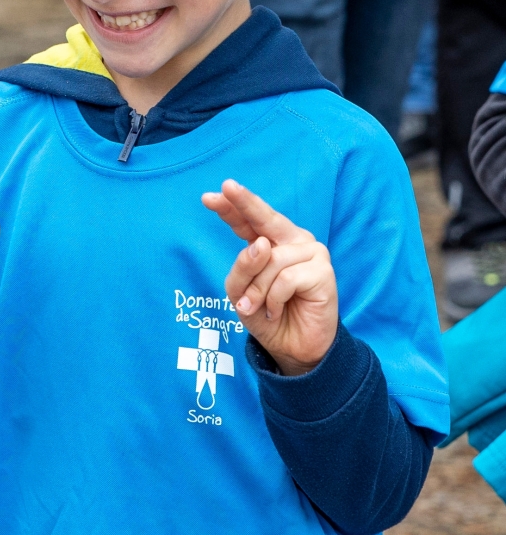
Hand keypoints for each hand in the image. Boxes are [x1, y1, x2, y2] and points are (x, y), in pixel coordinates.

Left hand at [202, 180, 337, 375]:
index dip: (232, 207)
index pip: (248, 221)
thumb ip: (242, 268)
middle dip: (245, 203)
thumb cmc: (266, 315)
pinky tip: (279, 309)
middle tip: (228, 187)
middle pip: (265, 218)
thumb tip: (260, 245)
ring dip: (257, 289)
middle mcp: (291, 240)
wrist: (293, 347)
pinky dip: (274, 298)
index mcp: (269, 242)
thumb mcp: (240, 293)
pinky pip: (285, 278)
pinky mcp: (323, 270)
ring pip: (270, 259)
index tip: (211, 195)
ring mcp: (310, 252)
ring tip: (261, 307)